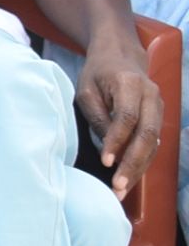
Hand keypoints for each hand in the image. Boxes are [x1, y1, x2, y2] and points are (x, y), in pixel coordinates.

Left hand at [75, 30, 160, 203]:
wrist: (120, 55)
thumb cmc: (97, 73)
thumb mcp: (86, 89)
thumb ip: (97, 115)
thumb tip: (108, 146)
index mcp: (130, 83)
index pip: (127, 117)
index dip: (117, 141)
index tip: (106, 162)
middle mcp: (151, 95)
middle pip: (147, 134)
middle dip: (133, 163)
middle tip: (118, 186)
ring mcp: (158, 106)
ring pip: (154, 143)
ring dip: (139, 168)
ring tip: (121, 190)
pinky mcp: (158, 116)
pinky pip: (153, 143)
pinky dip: (142, 162)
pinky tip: (129, 178)